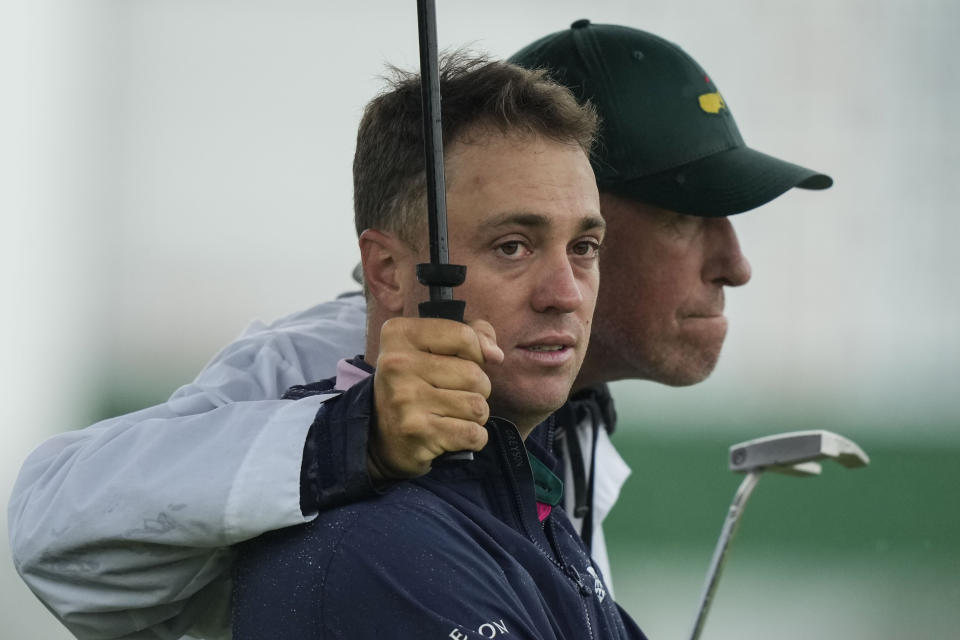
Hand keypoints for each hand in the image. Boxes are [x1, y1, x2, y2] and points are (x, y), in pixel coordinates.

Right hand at [369, 317, 503, 481]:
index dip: (476, 353)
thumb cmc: (418, 383)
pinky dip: (473, 437)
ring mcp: (405, 399)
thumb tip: (495, 355)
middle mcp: (397, 364)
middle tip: (450, 395)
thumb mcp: (436, 346)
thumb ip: (474, 334)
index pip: (465, 336)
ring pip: (477, 406)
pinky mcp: (417, 432)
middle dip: (475, 389)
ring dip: (474, 415)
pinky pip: (473, 433)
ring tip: (450, 414)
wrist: (381, 436)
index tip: (461, 362)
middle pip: (474, 374)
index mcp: (399, 334)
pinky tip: (451, 435)